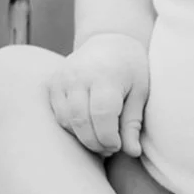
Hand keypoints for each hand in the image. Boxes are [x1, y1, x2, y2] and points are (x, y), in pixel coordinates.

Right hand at [48, 33, 148, 155]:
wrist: (110, 41)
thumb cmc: (130, 69)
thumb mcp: (140, 93)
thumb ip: (133, 123)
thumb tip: (133, 153)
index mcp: (105, 75)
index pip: (102, 115)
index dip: (109, 138)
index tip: (118, 145)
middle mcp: (80, 75)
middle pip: (81, 121)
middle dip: (95, 143)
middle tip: (109, 148)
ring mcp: (62, 78)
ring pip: (66, 121)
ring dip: (82, 137)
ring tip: (100, 139)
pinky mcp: (53, 83)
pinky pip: (58, 115)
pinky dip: (71, 127)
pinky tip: (88, 127)